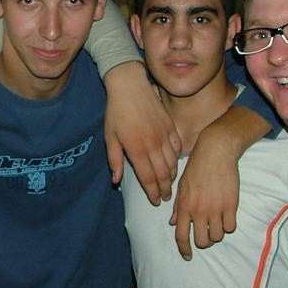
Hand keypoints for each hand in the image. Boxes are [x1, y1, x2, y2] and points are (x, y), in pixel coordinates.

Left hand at [103, 62, 180, 203]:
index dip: (152, 192)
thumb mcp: (110, 137)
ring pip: (173, 162)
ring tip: (170, 185)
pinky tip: (174, 165)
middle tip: (165, 198)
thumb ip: (114, 160)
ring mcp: (164, 134)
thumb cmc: (116, 112)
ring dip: (172, 177)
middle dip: (165, 189)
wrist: (130, 86)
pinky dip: (177, 159)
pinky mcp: (170, 126)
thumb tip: (116, 181)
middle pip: (163, 174)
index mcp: (136, 148)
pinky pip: (177, 147)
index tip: (155, 201)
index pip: (147, 177)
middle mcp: (152, 144)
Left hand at [172, 130, 239, 259]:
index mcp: (185, 206)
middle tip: (206, 233)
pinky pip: (231, 227)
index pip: (181, 236)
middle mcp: (199, 210)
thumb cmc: (196, 168)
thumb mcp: (182, 186)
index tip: (188, 256)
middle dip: (204, 241)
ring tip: (216, 223)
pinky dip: (228, 225)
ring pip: (218, 236)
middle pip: (202, 241)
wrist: (215, 153)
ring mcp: (216, 209)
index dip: (184, 249)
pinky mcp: (231, 205)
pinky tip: (226, 217)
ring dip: (217, 233)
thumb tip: (173, 223)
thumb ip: (178, 207)